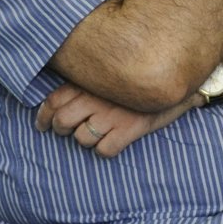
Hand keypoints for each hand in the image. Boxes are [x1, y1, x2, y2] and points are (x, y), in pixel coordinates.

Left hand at [36, 83, 195, 157]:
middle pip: (62, 123)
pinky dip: (106, 150)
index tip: (42, 124)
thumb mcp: (112, 73)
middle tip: (70, 131)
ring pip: (82, 139)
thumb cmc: (143, 77)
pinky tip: (114, 141)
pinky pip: (105, 150)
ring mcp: (114, 114)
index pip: (53, 101)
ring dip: (87, 141)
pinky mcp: (131, 128)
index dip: (43, 116)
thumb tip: (56, 98)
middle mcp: (98, 97)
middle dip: (62, 130)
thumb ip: (88, 82)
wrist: (180, 80)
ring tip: (100, 133)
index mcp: (91, 81)